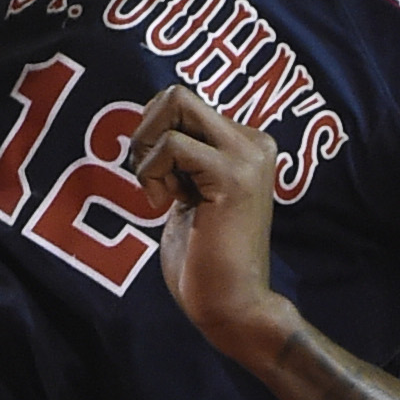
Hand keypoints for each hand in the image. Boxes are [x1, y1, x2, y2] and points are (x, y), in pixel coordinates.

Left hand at [130, 84, 297, 365]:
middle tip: (151, 177)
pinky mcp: (233, 176)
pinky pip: (170, 144)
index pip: (181, 102)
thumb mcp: (188, 189)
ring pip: (175, 104)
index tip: (163, 178)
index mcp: (247, 143)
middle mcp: (254, 141)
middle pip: (176, 94)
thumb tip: (150, 112)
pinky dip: (151, 173)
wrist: (232, 305)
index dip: (154, 134)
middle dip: (145, 130)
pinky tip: (165, 205)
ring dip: (147, 150)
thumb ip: (180, 153)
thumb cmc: (203, 256)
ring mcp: (247, 156)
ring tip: (162, 192)